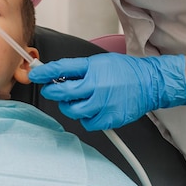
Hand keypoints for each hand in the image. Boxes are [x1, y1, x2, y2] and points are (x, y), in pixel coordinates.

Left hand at [29, 53, 185, 130]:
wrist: (150, 83)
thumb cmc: (125, 71)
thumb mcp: (98, 61)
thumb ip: (77, 69)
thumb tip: (56, 73)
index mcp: (93, 70)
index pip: (62, 70)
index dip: (44, 73)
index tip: (35, 75)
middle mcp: (97, 87)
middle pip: (63, 94)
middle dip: (53, 92)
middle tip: (52, 90)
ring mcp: (104, 105)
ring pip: (74, 111)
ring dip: (70, 106)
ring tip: (77, 100)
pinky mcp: (110, 119)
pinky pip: (88, 123)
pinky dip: (86, 118)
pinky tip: (91, 110)